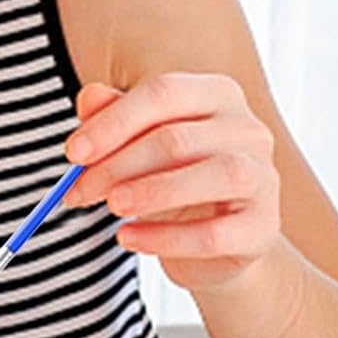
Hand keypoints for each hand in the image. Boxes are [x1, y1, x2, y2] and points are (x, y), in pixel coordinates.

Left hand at [64, 76, 280, 292]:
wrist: (219, 245)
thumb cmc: (174, 183)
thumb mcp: (140, 147)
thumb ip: (116, 119)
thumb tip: (88, 97)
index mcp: (216, 95)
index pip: (164, 92)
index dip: (113, 122)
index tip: (73, 154)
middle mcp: (248, 129)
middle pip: (176, 139)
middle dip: (116, 167)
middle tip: (78, 192)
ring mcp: (263, 178)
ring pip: (211, 176)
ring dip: (150, 193)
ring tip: (112, 209)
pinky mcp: (264, 228)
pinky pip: (214, 234)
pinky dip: (166, 239)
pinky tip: (131, 239)